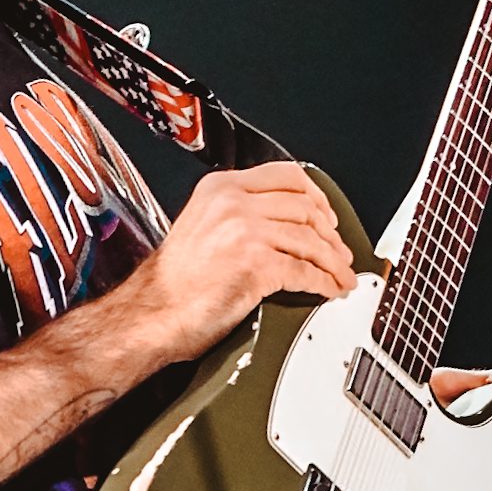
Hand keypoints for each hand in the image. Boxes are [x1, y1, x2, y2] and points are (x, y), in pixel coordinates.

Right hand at [133, 162, 356, 363]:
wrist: (150, 314)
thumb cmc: (173, 282)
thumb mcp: (202, 225)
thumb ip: (237, 214)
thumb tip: (283, 224)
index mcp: (220, 187)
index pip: (286, 176)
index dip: (316, 197)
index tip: (327, 216)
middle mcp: (233, 202)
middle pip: (305, 207)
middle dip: (331, 234)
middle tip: (340, 252)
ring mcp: (245, 231)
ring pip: (310, 240)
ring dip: (333, 262)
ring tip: (341, 276)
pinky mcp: (255, 265)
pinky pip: (305, 271)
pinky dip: (323, 283)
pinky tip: (327, 290)